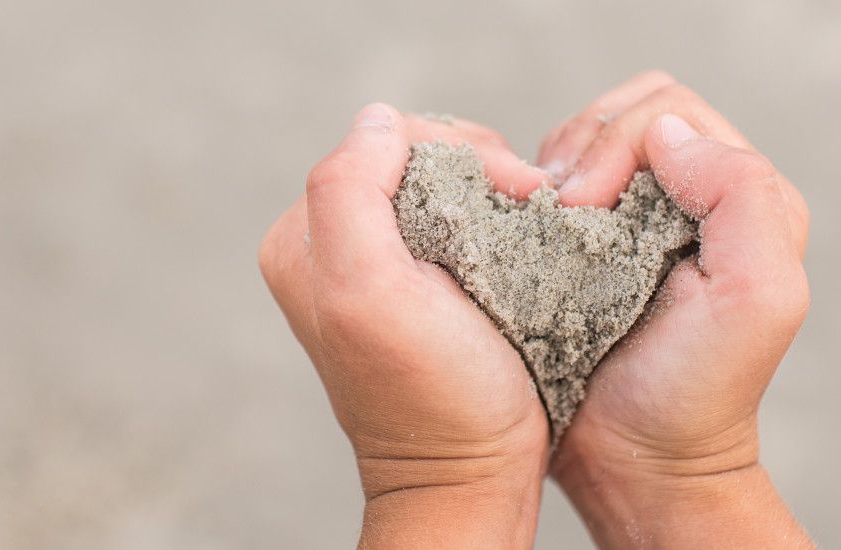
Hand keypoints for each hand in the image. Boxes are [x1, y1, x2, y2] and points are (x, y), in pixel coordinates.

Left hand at [259, 104, 550, 548]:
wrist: (471, 478)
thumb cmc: (433, 397)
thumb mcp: (369, 291)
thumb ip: (349, 192)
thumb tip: (377, 121)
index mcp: (305, 238)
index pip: (380, 141)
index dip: (455, 148)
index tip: (515, 187)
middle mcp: (331, 245)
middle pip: (413, 154)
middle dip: (479, 163)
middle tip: (532, 200)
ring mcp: (378, 263)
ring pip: (442, 179)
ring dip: (495, 188)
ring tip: (535, 218)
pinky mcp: (421, 283)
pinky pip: (460, 216)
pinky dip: (499, 215)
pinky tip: (525, 237)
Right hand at [542, 73, 814, 547]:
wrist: (637, 462)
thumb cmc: (696, 392)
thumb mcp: (755, 299)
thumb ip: (741, 196)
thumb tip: (668, 136)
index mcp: (744, 198)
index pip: (670, 114)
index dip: (616, 143)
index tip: (583, 207)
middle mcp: (696, 196)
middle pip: (630, 110)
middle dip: (583, 144)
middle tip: (561, 206)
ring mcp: (637, 216)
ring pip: (587, 135)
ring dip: (557, 164)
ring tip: (546, 217)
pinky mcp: (587, 240)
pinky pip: (555, 179)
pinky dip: (535, 190)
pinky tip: (531, 227)